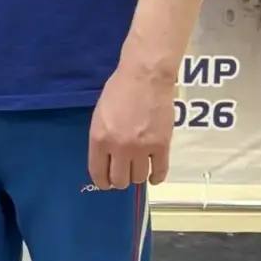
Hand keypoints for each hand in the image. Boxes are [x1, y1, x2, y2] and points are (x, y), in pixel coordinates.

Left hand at [88, 64, 174, 188]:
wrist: (146, 77)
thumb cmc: (119, 90)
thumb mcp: (99, 115)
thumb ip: (102, 138)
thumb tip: (106, 159)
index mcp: (100, 139)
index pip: (98, 172)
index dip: (102, 182)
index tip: (106, 183)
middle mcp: (120, 147)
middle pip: (119, 180)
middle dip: (119, 180)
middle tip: (123, 173)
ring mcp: (142, 148)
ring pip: (138, 178)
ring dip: (137, 176)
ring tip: (138, 168)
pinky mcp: (162, 145)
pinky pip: (160, 171)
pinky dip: (156, 177)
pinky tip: (154, 176)